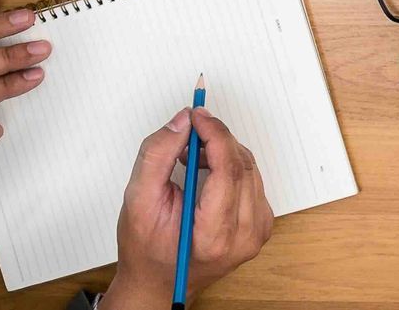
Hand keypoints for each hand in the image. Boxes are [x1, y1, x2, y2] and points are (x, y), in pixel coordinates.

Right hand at [105, 107, 272, 309]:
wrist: (159, 284)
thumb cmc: (146, 252)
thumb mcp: (137, 202)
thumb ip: (156, 156)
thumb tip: (183, 121)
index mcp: (216, 237)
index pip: (229, 170)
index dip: (214, 134)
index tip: (197, 115)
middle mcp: (245, 236)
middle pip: (242, 165)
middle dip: (216, 139)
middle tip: (189, 131)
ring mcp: (257, 231)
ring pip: (249, 168)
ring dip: (223, 151)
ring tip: (191, 154)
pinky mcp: (261, 224)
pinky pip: (252, 179)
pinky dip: (230, 166)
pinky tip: (207, 170)